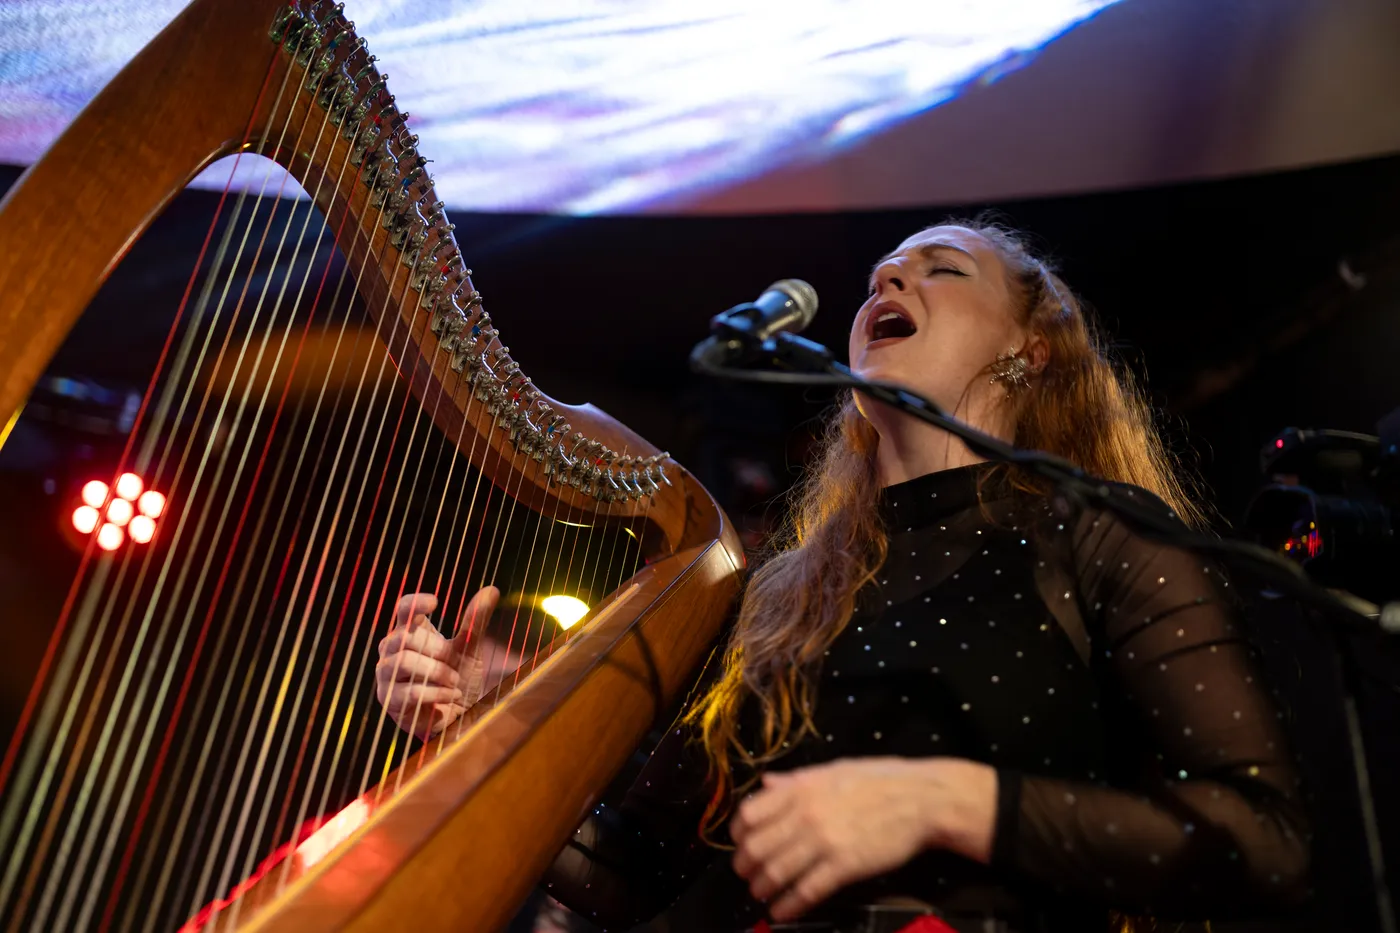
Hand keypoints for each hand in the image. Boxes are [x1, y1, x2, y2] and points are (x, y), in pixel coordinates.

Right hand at [375, 587, 498, 738]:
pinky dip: (437, 693)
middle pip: (404, 637)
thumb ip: (476, 621)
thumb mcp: (469, 649)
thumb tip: (491, 590)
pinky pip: (410, 691)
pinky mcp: (390, 700)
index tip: (435, 602)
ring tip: (454, 681)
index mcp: (409, 631)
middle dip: (436, 649)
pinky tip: (453, 695)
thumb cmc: (458, 677)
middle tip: (453, 660)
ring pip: (403, 662)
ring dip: (436, 672)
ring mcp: (387, 675)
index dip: (415, 603)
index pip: (404, 609)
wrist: (459, 714)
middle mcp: (392, 650)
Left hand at [730, 756, 996, 921]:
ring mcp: (824, 841)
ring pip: (776, 872)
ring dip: (762, 888)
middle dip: (745, 866)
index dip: (738, 834)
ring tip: (761, 895)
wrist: (921, 799)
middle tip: (746, 875)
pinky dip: (789, 905)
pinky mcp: (845, 866)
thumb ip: (795, 780)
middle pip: (756, 847)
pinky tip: (782, 912)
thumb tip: (766, 783)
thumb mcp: (832, 769)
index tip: (740, 843)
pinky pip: (807, 891)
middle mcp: (806, 814)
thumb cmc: (880, 780)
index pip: (749, 814)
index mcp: (800, 788)